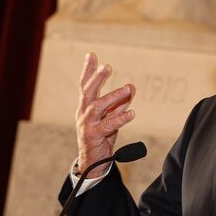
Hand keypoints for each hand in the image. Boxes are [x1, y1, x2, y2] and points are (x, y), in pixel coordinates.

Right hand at [75, 52, 135, 178]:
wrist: (93, 161)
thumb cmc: (101, 136)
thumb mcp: (110, 117)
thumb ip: (119, 103)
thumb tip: (131, 88)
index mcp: (85, 106)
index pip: (85, 85)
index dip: (88, 70)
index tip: (91, 54)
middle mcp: (84, 112)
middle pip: (88, 92)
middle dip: (97, 78)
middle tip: (107, 66)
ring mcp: (87, 124)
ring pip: (98, 106)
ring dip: (113, 96)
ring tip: (128, 88)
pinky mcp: (94, 136)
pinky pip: (108, 125)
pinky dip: (120, 118)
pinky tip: (132, 112)